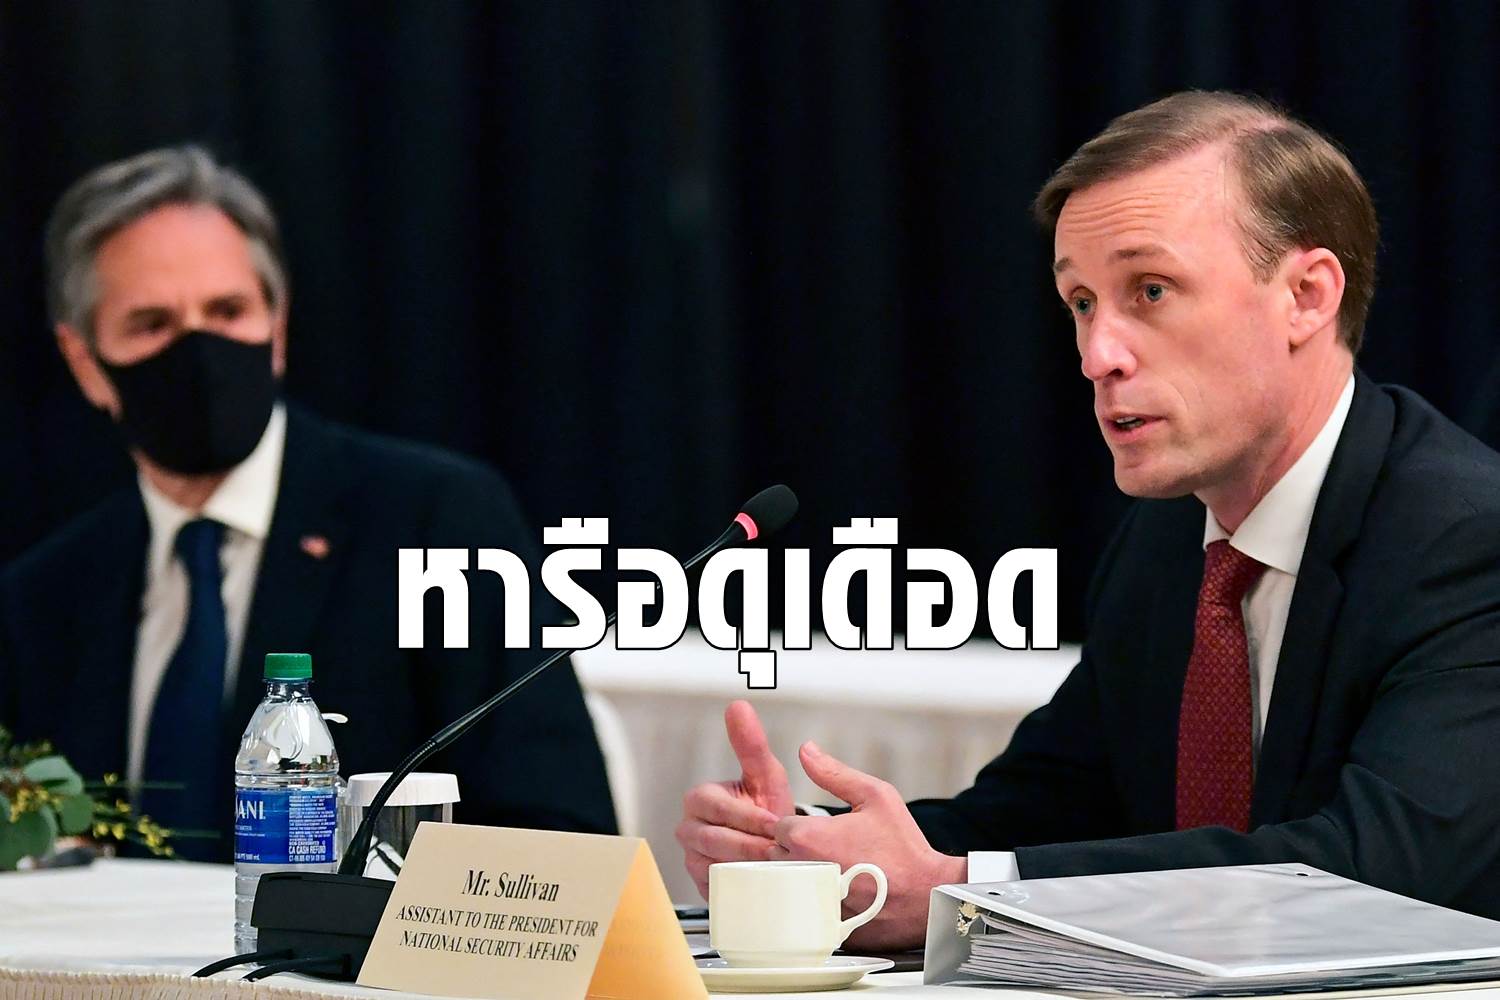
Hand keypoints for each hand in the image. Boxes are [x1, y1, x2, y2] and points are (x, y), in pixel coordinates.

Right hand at [676, 700, 796, 898]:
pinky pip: (716, 889)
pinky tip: (762, 885)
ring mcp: (692, 859)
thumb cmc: (765, 807)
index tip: (776, 824)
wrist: (771, 845)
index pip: (719, 809)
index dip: (749, 817)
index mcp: (699, 799)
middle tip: (779, 851)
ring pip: (715, 866)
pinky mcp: (701, 886)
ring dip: (747, 868)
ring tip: (775, 867)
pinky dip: (740, 888)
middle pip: (715, 841)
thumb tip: (738, 705)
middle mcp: (689, 829)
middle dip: (751, 845)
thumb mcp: (764, 774)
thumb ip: (751, 743)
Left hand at [771, 741, 965, 950]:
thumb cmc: (904, 846)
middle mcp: (801, 870)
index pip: (779, 826)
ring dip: (799, 876)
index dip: (798, 826)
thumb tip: (806, 750)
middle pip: (775, 855)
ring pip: (785, 884)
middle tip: (826, 850)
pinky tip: (834, 897)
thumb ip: (834, 773)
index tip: (820, 831)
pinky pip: (800, 910)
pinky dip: (810, 903)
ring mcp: (808, 901)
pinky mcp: (817, 924)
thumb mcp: (875, 796)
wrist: (926, 894)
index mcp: (808, 837)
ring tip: (831, 873)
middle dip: (794, 850)